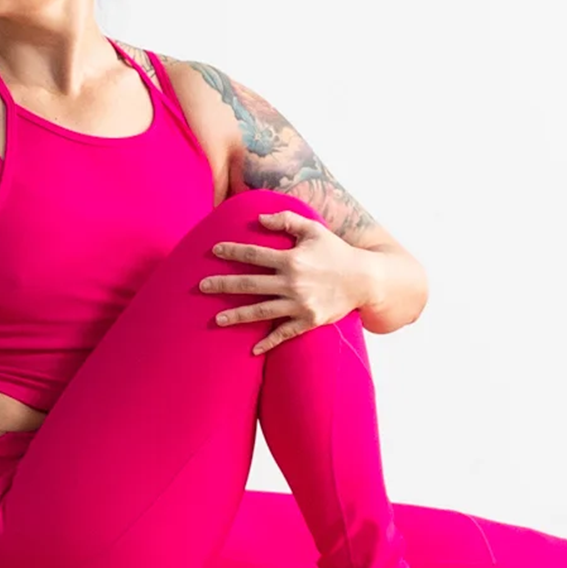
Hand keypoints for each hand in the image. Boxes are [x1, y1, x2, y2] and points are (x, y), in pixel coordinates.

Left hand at [202, 210, 361, 354]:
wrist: (365, 280)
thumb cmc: (337, 252)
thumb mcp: (314, 229)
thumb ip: (286, 220)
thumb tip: (259, 218)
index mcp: (291, 259)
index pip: (254, 255)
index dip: (232, 251)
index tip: (214, 250)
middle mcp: (292, 283)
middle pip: (250, 284)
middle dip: (223, 285)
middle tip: (201, 287)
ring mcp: (299, 304)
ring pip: (261, 311)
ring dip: (237, 315)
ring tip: (217, 320)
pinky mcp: (308, 321)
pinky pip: (284, 334)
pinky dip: (269, 343)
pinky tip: (253, 350)